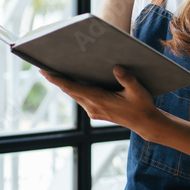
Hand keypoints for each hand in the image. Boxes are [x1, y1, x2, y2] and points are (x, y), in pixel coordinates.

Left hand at [39, 65, 157, 133]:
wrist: (145, 124)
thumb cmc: (142, 106)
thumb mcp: (138, 91)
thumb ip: (127, 80)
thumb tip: (116, 68)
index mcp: (100, 101)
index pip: (73, 88)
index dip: (58, 80)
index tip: (45, 72)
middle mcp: (93, 107)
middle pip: (70, 91)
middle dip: (57, 79)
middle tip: (44, 66)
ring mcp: (93, 111)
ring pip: (75, 95)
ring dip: (65, 84)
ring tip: (53, 70)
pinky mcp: (96, 112)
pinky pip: (81, 98)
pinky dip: (74, 89)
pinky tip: (72, 80)